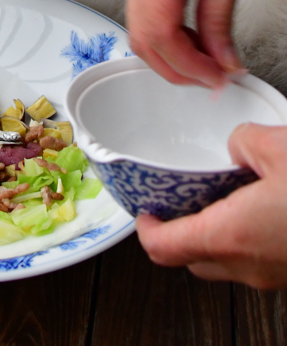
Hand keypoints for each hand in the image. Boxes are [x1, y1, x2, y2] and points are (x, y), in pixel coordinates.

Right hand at [123, 0, 286, 87]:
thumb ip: (220, 25)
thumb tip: (221, 61)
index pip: (160, 35)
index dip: (189, 65)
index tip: (216, 77)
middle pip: (143, 39)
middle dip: (177, 66)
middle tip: (213, 78)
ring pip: (142, 31)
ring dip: (173, 53)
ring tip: (209, 61)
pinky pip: (149, 15)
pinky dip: (170, 36)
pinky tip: (196, 42)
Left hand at [136, 123, 286, 288]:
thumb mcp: (280, 148)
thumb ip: (244, 140)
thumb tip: (237, 146)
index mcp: (229, 235)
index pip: (164, 246)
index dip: (145, 229)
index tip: (144, 210)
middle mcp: (246, 264)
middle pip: (190, 257)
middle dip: (177, 230)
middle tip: (177, 201)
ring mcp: (271, 275)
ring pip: (223, 263)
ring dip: (212, 236)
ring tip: (221, 199)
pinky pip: (252, 261)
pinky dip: (242, 240)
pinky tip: (259, 208)